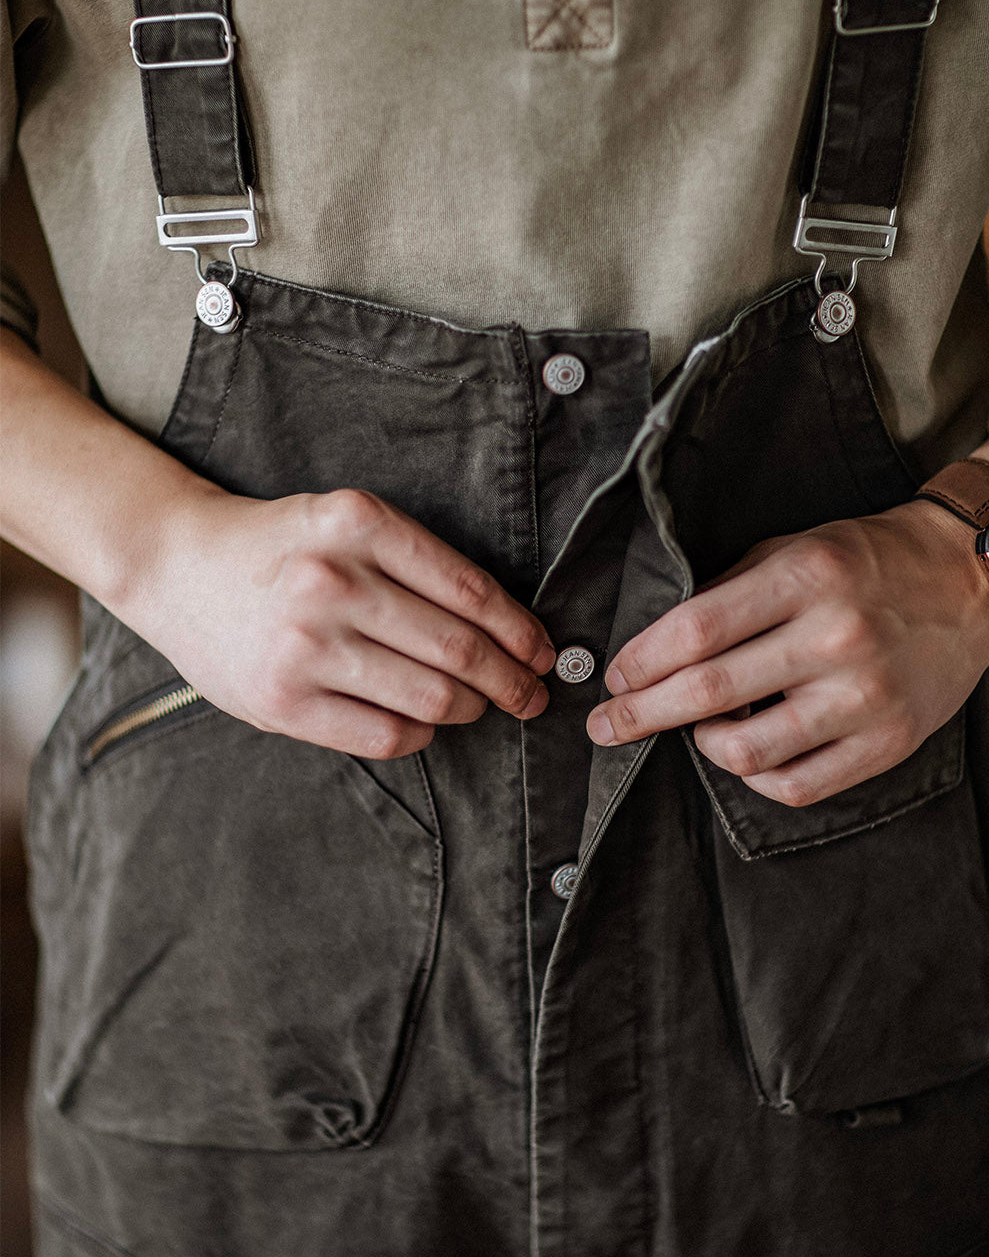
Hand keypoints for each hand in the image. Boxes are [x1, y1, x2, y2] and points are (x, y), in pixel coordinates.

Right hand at [125, 487, 554, 758]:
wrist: (177, 566)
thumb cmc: (280, 547)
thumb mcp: (346, 522)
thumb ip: (416, 563)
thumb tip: (508, 629)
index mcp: (358, 524)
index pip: (469, 588)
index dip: (520, 630)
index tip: (543, 652)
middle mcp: (332, 582)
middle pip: (458, 649)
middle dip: (512, 679)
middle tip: (532, 693)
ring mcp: (305, 646)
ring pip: (431, 697)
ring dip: (473, 708)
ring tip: (480, 706)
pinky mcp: (283, 702)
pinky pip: (386, 735)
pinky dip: (422, 734)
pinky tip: (425, 723)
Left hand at [585, 501, 988, 805]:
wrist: (969, 580)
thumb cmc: (865, 562)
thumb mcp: (792, 550)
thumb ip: (727, 594)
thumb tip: (651, 651)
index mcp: (807, 578)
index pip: (697, 629)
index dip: (641, 661)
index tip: (613, 679)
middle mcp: (837, 638)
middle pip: (709, 692)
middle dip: (641, 714)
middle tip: (606, 726)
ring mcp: (867, 697)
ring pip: (749, 751)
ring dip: (702, 745)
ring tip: (697, 728)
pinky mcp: (890, 742)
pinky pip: (799, 785)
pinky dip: (755, 777)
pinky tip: (745, 754)